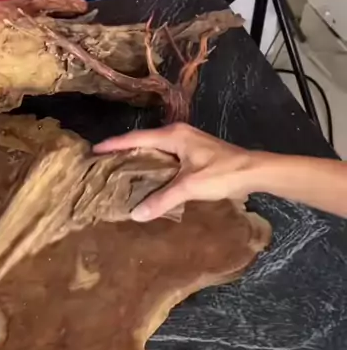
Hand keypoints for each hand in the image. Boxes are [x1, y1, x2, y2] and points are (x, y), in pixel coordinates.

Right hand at [94, 123, 257, 220]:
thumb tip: (136, 214)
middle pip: (143, 142)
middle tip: (103, 164)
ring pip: (155, 150)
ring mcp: (186, 143)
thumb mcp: (190, 186)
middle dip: (123, 151)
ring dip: (139, 160)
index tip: (94, 150)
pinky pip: (165, 158)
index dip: (114, 144)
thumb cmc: (222, 173)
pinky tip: (147, 180)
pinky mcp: (193, 154)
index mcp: (174, 135)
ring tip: (119, 173)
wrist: (254, 172)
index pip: (136, 138)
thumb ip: (162, 199)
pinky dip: (153, 167)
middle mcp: (177, 135)